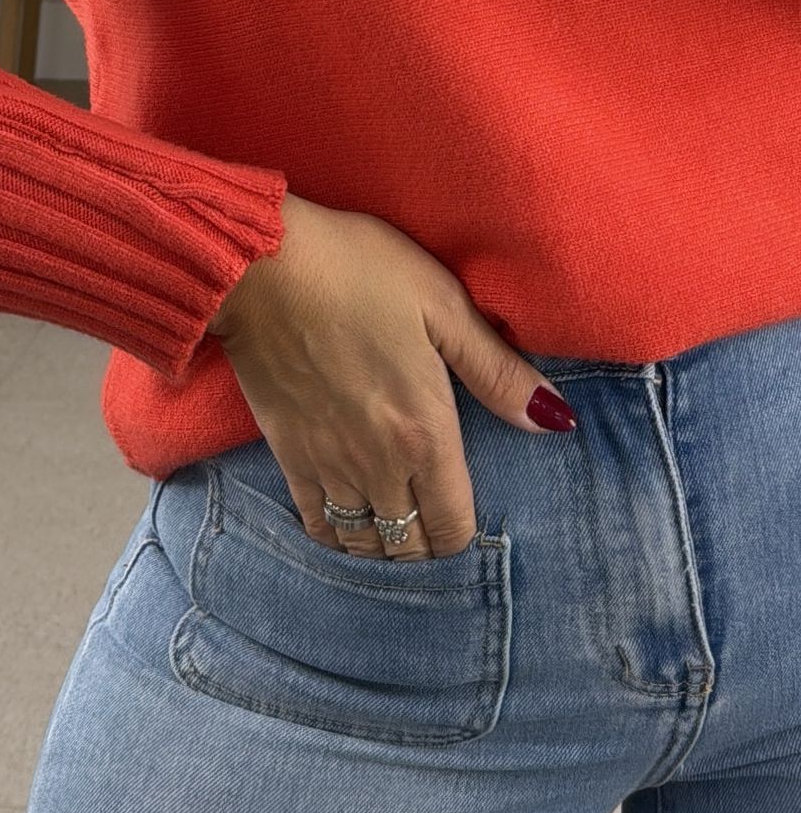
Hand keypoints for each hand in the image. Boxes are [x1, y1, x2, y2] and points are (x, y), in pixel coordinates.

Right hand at [208, 192, 577, 560]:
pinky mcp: (287, 452)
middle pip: (410, 545)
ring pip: (364, 543)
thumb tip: (554, 420)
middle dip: (427, 547)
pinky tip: (347, 525)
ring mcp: (328, 464)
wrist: (257, 265)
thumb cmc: (357, 270)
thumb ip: (497, 371)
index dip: (464, 536)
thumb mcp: (441, 304)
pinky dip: (336, 536)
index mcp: (425, 432)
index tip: (467, 521)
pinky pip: (316, 522)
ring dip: (384, 546)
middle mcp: (378, 465)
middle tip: (434, 528)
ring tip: (396, 530)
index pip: (453, 524)